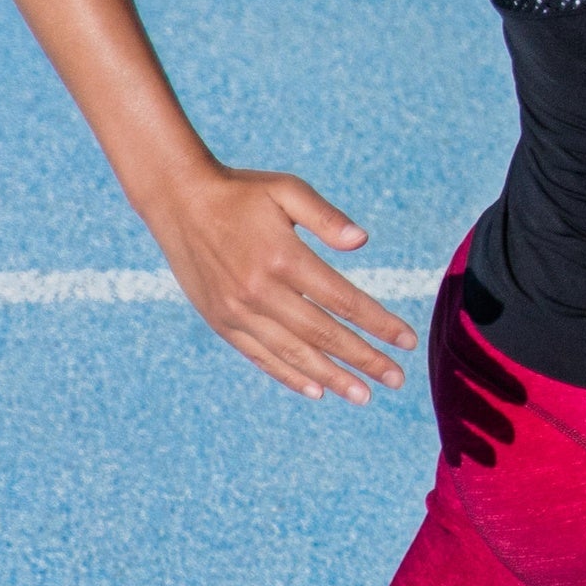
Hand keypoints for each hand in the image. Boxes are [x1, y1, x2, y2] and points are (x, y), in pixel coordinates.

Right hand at [145, 164, 413, 400]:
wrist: (178, 200)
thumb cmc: (241, 191)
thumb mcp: (286, 190)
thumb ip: (325, 216)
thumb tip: (362, 241)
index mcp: (284, 259)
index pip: (343, 301)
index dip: (378, 323)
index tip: (407, 341)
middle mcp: (260, 292)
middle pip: (323, 334)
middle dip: (364, 359)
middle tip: (397, 379)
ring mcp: (238, 311)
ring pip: (293, 353)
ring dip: (331, 377)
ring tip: (363, 395)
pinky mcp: (221, 321)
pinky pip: (260, 355)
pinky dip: (288, 375)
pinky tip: (315, 390)